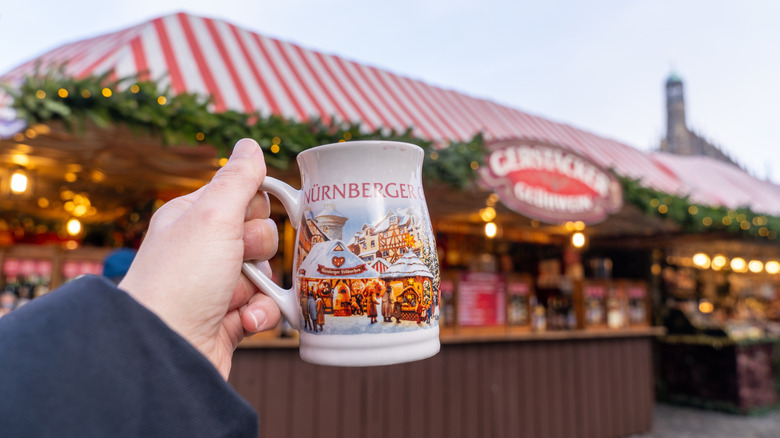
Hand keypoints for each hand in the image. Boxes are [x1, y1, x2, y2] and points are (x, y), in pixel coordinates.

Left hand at [119, 138, 281, 378]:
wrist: (162, 352)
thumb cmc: (181, 280)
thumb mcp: (213, 217)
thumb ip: (238, 179)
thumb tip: (250, 144)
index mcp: (193, 218)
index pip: (243, 197)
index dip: (255, 208)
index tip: (248, 220)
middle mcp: (203, 250)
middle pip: (261, 235)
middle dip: (260, 250)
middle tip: (239, 260)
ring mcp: (215, 287)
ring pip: (267, 274)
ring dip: (261, 287)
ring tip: (238, 299)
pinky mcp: (227, 321)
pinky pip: (264, 309)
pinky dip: (260, 316)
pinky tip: (242, 322)